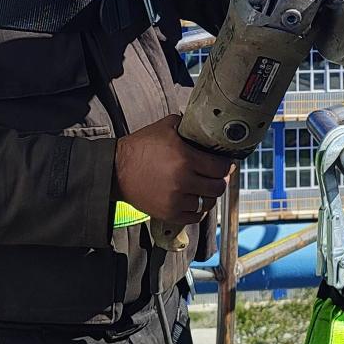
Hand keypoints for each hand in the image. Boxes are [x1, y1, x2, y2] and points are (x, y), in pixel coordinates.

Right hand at [114, 115, 232, 222]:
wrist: (117, 170)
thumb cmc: (140, 148)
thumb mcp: (165, 127)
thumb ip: (187, 126)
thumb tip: (204, 126)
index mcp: (185, 158)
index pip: (220, 167)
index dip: (226, 165)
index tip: (225, 164)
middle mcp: (183, 181)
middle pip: (217, 187)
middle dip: (220, 180)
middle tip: (217, 176)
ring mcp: (176, 199)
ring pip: (208, 203)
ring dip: (209, 195)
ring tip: (205, 188)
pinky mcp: (169, 213)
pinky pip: (195, 217)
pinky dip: (199, 210)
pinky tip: (195, 201)